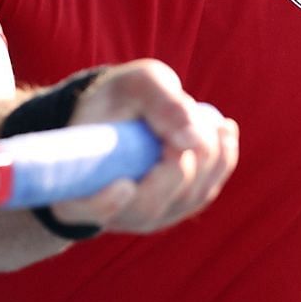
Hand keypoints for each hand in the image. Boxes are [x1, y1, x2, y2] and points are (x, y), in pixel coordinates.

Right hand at [45, 59, 238, 235]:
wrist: (120, 111)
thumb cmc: (119, 99)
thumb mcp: (132, 85)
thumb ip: (159, 102)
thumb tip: (193, 139)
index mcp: (75, 186)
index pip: (82, 210)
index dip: (103, 206)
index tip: (123, 186)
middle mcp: (110, 211)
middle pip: (148, 206)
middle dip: (177, 164)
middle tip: (189, 124)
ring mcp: (147, 215)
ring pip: (184, 199)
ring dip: (206, 157)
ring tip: (210, 119)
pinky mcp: (175, 208)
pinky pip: (205, 192)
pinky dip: (221, 160)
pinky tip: (225, 130)